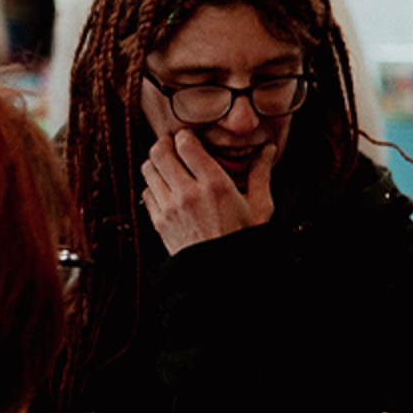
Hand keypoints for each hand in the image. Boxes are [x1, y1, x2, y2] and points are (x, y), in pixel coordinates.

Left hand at [139, 128, 274, 252]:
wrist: (223, 276)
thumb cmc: (243, 242)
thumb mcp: (259, 207)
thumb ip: (260, 174)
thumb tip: (267, 150)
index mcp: (215, 186)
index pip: (185, 143)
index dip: (186, 136)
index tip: (192, 139)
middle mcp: (188, 194)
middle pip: (159, 151)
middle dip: (166, 144)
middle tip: (175, 147)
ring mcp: (170, 209)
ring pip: (148, 168)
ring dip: (157, 163)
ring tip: (170, 167)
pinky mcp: (159, 222)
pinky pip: (146, 191)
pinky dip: (153, 186)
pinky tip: (168, 190)